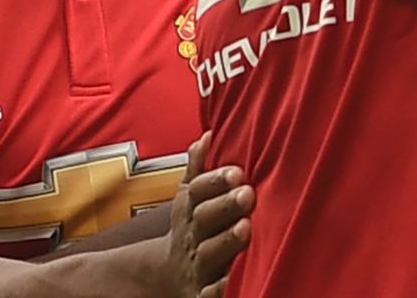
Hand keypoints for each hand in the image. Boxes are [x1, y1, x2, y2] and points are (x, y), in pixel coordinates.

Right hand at [165, 133, 251, 297]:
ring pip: (210, 254)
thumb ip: (199, 169)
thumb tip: (209, 135)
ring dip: (226, 241)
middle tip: (247, 194)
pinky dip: (221, 288)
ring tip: (246, 229)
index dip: (216, 181)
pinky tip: (236, 280)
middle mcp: (193, 236)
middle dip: (225, 206)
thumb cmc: (195, 226)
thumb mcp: (190, 197)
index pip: (198, 191)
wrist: (169, 274)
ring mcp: (198, 266)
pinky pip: (211, 293)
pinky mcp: (202, 294)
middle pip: (204, 220)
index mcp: (190, 209)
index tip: (237, 171)